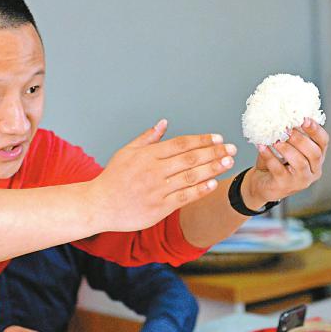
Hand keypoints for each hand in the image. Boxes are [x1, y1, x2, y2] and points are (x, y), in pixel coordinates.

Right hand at [89, 120, 237, 231]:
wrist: (98, 205)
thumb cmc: (112, 178)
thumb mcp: (126, 152)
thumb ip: (148, 138)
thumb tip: (164, 123)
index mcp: (147, 155)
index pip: (181, 143)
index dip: (202, 140)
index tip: (218, 138)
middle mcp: (153, 171)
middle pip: (190, 158)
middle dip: (214, 152)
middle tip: (231, 148)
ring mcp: (157, 190)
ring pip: (190, 176)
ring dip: (213, 168)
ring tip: (228, 162)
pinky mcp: (158, 208)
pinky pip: (184, 197)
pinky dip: (200, 190)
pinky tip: (214, 183)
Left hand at [244, 118, 328, 207]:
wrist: (262, 184)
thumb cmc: (277, 163)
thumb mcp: (286, 148)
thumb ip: (289, 136)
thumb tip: (283, 118)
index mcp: (317, 158)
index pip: (323, 142)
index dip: (316, 130)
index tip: (305, 119)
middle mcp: (313, 170)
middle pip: (314, 153)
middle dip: (300, 139)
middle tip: (287, 129)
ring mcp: (301, 180)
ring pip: (300, 162)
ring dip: (287, 148)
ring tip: (275, 140)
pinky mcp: (285, 186)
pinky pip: (279, 169)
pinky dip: (270, 156)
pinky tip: (262, 147)